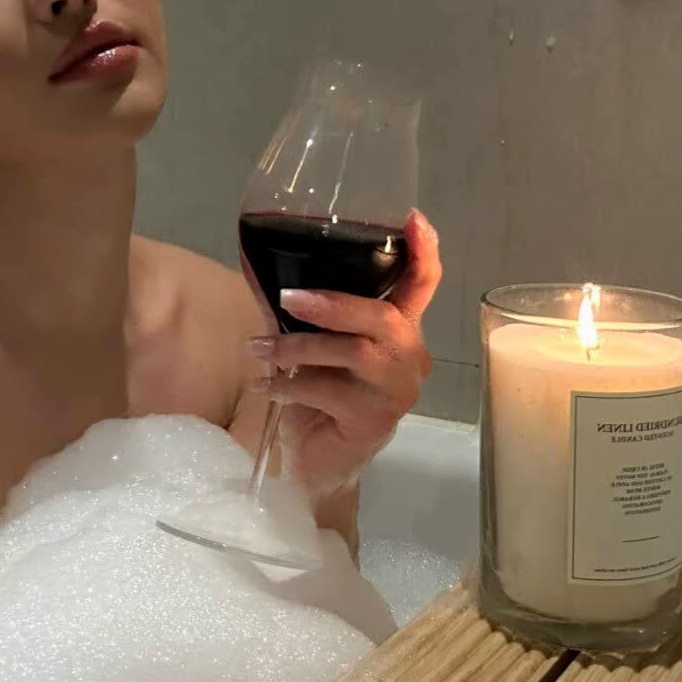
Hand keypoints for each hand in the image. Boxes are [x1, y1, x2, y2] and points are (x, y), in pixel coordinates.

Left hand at [247, 210, 440, 495]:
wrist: (316, 462)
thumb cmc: (317, 397)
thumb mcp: (308, 346)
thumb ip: (297, 311)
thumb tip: (258, 264)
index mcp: (398, 330)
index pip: (422, 285)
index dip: (424, 252)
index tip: (414, 218)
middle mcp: (408, 358)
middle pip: (385, 318)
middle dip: (334, 303)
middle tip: (287, 297)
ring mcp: (396, 392)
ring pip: (355, 354)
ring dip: (298, 348)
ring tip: (258, 350)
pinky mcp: (374, 421)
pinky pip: (331, 392)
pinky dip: (291, 385)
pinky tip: (266, 386)